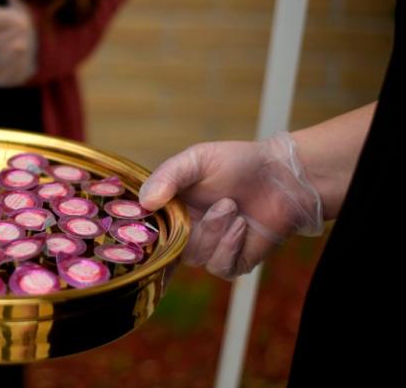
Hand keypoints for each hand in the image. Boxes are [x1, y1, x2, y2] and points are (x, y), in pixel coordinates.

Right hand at [139, 133, 323, 278]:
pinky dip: (230, 245)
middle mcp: (182, 232)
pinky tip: (242, 225)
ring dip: (217, 231)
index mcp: (168, 209)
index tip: (151, 217)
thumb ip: (168, 176)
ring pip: (195, 257)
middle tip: (223, 203)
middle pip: (168, 248)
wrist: (283, 178)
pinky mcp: (230, 264)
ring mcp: (206, 249)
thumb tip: (145, 202)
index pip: (142, 228)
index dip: (142, 228)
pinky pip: (218, 266)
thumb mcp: (197, 159)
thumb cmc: (238, 163)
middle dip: (195, 227)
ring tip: (234, 207)